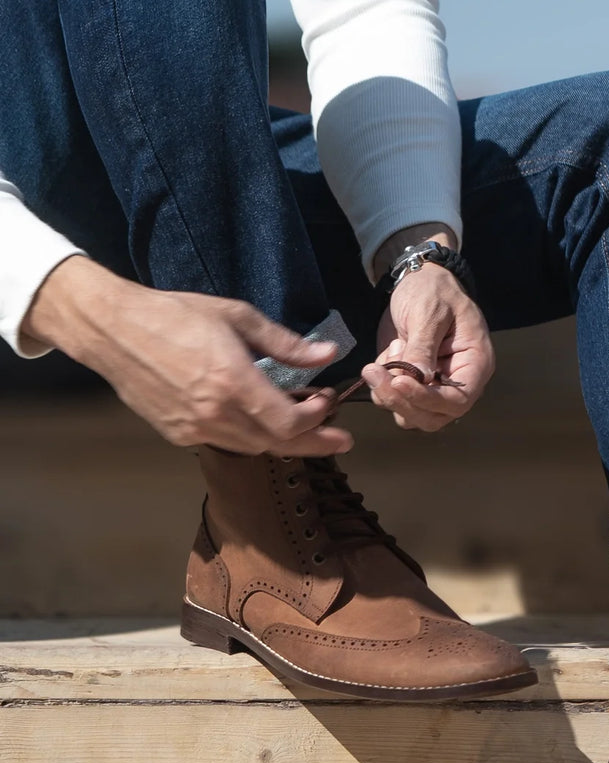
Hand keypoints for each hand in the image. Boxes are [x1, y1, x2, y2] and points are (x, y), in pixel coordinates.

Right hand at [22, 256, 353, 455]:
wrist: (112, 329)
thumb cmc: (175, 314)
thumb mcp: (237, 317)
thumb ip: (286, 343)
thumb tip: (327, 354)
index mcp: (232, 382)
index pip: (289, 423)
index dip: (317, 419)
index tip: (328, 399)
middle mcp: (214, 413)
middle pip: (278, 444)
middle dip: (315, 442)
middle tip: (342, 440)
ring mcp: (194, 428)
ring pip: (254, 447)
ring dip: (285, 441)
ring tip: (307, 427)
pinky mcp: (178, 434)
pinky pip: (228, 443)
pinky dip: (253, 437)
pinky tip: (265, 423)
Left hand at [362, 262, 493, 430]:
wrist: (418, 280)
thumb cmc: (433, 290)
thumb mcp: (429, 312)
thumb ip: (423, 346)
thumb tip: (418, 379)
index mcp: (476, 364)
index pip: (458, 400)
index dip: (427, 399)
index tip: (398, 381)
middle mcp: (458, 383)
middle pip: (433, 417)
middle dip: (401, 400)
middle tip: (375, 372)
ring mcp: (435, 388)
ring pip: (411, 416)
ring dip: (388, 394)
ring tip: (390, 352)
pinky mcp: (413, 386)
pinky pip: (395, 402)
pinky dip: (382, 386)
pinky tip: (388, 356)